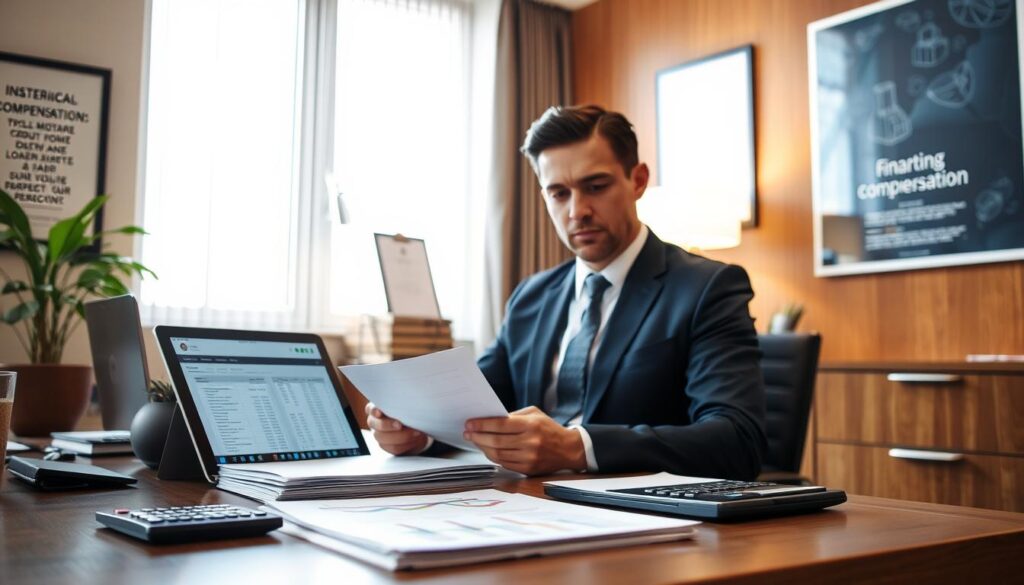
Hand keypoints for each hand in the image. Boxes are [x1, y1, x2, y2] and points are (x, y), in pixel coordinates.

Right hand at [365, 402, 428, 454]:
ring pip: (383, 438)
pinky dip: (405, 444)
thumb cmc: (411, 413)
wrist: (418, 429)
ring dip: (401, 436)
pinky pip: (393, 448)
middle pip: (374, 424)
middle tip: (400, 425)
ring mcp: (379, 435)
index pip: (370, 408)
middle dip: (388, 425)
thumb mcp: (408, 406)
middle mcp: (375, 422)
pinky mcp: (387, 446)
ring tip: (415, 432)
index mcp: (378, 408)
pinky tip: (414, 439)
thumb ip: (403, 404)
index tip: (379, 412)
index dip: (373, 410)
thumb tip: (410, 402)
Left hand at [463, 406, 585, 475]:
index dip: (482, 425)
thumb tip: (489, 421)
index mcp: (531, 425)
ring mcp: (529, 458)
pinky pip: (504, 464)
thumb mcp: (534, 414)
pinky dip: (493, 457)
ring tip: (475, 440)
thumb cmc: (548, 428)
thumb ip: (513, 416)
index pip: (500, 425)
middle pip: (496, 441)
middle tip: (467, 432)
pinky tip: (487, 450)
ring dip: (482, 447)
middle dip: (478, 437)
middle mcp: (530, 443)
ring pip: (497, 454)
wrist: (569, 449)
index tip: (469, 423)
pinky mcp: (528, 470)